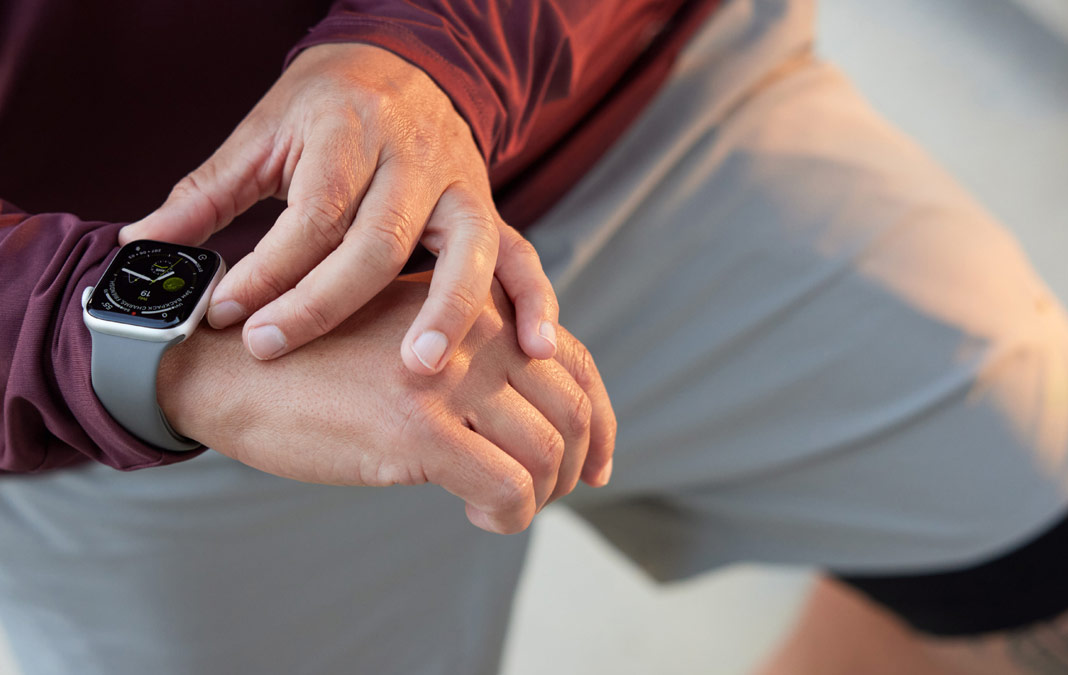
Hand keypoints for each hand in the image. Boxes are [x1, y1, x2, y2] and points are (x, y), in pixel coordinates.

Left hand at [122, 42, 558, 372]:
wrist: (404, 67)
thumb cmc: (325, 112)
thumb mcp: (261, 137)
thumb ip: (207, 195)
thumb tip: (141, 248)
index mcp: (349, 131)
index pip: (312, 210)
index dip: (269, 267)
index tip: (228, 313)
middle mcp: (413, 158)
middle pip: (379, 238)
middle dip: (327, 300)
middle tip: (276, 346)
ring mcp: (461, 185)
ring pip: (465, 250)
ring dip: (447, 311)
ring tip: (420, 368)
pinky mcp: (492, 211)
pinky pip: (523, 256)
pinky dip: (535, 301)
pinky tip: (534, 349)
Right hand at [158, 275, 615, 533]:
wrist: (229, 366)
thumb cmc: (316, 357)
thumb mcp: (407, 331)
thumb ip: (470, 352)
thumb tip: (530, 417)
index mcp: (477, 304)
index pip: (574, 362)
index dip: (600, 420)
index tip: (598, 464)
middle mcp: (474, 331)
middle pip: (572, 408)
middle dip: (576, 464)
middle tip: (553, 494)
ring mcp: (448, 376)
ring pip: (548, 452)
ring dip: (541, 495)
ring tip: (505, 506)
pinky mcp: (418, 426)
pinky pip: (506, 488)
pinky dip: (508, 515)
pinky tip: (475, 514)